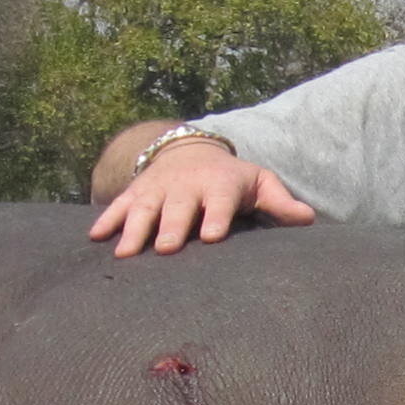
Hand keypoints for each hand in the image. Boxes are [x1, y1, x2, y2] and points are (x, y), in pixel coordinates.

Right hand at [84, 141, 318, 256]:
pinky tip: (94, 237)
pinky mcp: (135, 193)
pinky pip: (118, 206)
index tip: (212, 236)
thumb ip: (280, 202)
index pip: (220, 202)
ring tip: (126, 254)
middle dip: (172, 226)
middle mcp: (186, 187)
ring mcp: (157, 190)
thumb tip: (309, 218)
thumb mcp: (258, 183)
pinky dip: (106, 219)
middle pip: (178, 208)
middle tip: (168, 248)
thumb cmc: (230, 178)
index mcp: (219, 186)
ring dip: (135, 230)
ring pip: (144, 209)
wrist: (188, 151)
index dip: (216, 217)